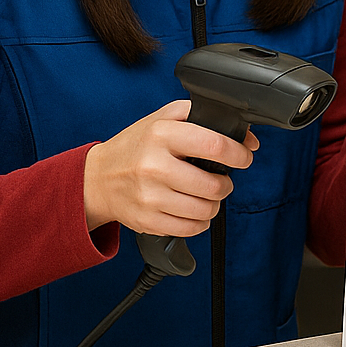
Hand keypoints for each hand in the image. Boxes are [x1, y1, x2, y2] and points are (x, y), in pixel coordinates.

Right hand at [83, 100, 258, 235]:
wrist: (97, 178)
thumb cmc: (137, 146)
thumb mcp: (165, 118)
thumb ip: (205, 118)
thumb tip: (248, 139)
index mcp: (162, 135)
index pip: (214, 145)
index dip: (238, 154)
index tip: (243, 157)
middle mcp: (154, 166)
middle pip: (213, 185)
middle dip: (226, 183)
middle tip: (220, 179)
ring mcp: (149, 196)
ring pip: (205, 210)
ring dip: (214, 204)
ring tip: (206, 194)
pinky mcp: (147, 221)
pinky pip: (190, 228)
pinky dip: (199, 221)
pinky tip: (192, 209)